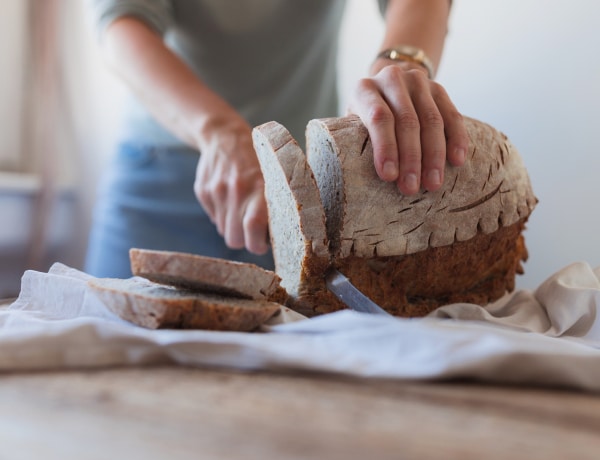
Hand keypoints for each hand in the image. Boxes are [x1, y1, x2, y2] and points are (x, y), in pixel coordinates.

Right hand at [193, 116, 268, 254]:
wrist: (224, 135)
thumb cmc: (257, 159)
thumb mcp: (273, 176)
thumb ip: (272, 204)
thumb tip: (275, 237)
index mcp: (258, 186)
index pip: (253, 227)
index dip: (257, 244)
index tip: (262, 244)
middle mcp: (236, 190)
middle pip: (235, 238)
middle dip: (245, 240)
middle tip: (254, 231)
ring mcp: (216, 191)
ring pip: (224, 231)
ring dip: (234, 227)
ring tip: (242, 210)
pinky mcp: (202, 191)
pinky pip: (214, 218)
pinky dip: (223, 215)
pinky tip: (230, 198)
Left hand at [348, 63, 468, 194]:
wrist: (384, 89)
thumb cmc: (362, 119)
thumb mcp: (353, 126)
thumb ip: (359, 142)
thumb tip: (367, 179)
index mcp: (365, 89)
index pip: (379, 118)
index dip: (386, 148)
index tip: (389, 177)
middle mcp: (392, 79)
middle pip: (407, 121)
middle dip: (411, 158)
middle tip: (411, 187)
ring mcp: (417, 81)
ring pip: (431, 120)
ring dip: (434, 155)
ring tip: (433, 183)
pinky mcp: (438, 88)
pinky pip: (452, 115)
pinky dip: (457, 139)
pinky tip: (457, 160)